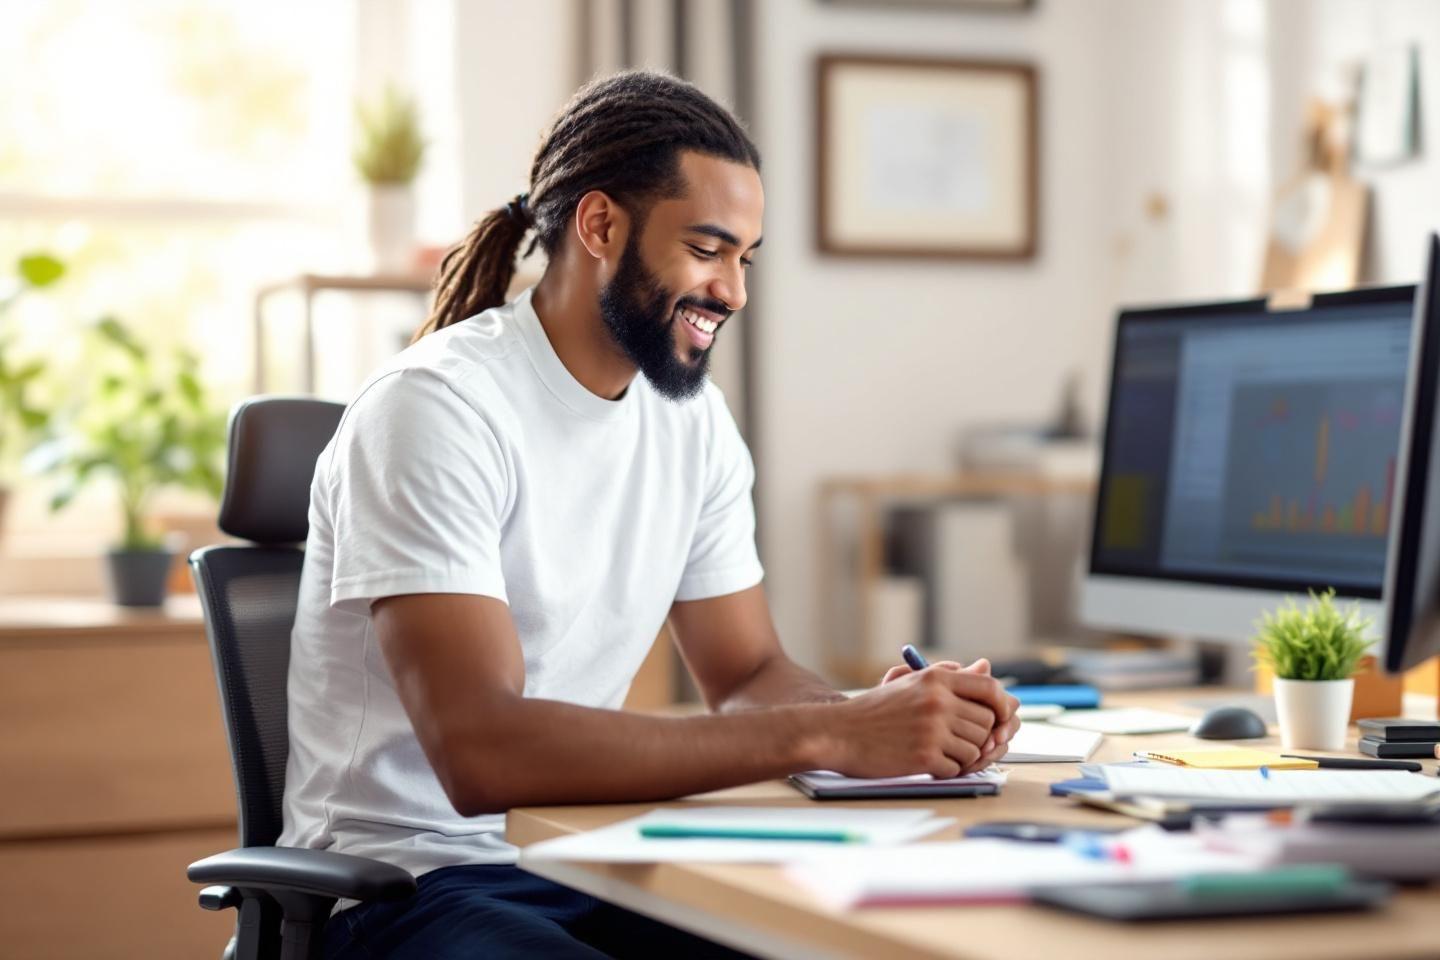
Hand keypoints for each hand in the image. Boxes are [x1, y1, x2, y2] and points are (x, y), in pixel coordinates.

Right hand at [879, 658, 1020, 770]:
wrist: (838, 733)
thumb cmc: (875, 710)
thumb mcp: (911, 683)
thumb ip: (949, 675)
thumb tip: (986, 666)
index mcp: (936, 679)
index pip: (989, 687)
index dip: (1002, 704)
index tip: (1001, 717)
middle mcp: (938, 701)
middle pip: (986, 723)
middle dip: (976, 736)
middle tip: (954, 740)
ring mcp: (932, 730)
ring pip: (974, 749)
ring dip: (960, 755)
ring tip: (936, 750)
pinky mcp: (924, 757)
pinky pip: (956, 769)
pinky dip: (944, 770)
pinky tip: (924, 761)